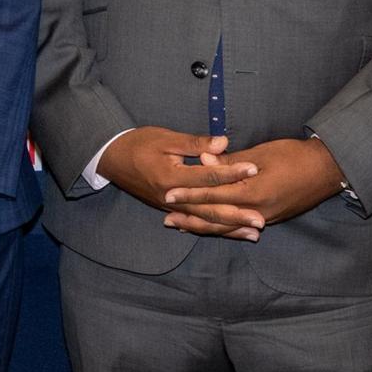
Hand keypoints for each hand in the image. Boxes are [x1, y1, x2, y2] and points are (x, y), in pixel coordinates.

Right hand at [97, 128, 261, 239]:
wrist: (111, 158)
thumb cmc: (138, 143)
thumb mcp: (165, 138)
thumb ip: (195, 143)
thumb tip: (223, 143)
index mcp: (171, 177)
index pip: (207, 177)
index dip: (232, 173)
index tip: (254, 170)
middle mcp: (171, 197)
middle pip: (209, 209)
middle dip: (236, 215)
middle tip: (260, 220)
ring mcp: (170, 207)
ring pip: (203, 221)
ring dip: (229, 228)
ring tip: (253, 233)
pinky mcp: (170, 209)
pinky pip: (194, 222)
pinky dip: (213, 228)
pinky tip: (230, 232)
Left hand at [161, 137, 346, 238]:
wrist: (327, 169)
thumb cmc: (294, 155)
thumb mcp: (260, 154)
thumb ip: (230, 161)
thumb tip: (203, 160)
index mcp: (253, 191)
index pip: (213, 196)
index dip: (189, 195)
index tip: (167, 194)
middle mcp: (257, 210)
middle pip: (216, 218)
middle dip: (191, 219)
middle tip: (167, 220)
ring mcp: (265, 218)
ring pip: (228, 227)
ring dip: (204, 227)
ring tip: (181, 226)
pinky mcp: (271, 219)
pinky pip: (240, 226)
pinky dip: (222, 227)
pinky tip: (211, 227)